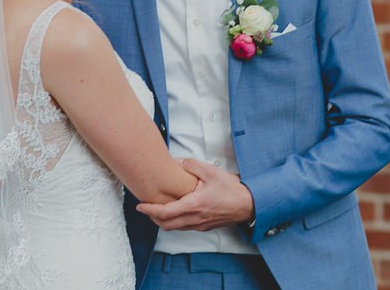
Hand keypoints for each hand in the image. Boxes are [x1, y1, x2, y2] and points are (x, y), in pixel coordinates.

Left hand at [136, 158, 254, 230]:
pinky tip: (174, 211)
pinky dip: (174, 222)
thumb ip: (191, 165)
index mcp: (194, 205)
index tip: (140, 205)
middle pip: (166, 224)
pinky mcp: (204, 227)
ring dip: (163, 220)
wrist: (249, 204)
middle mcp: (195, 219)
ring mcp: (200, 225)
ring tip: (156, 209)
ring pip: (174, 228)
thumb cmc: (232, 189)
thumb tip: (176, 161)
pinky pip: (184, 227)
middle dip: (152, 217)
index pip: (165, 213)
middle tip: (145, 207)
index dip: (149, 210)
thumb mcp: (210, 172)